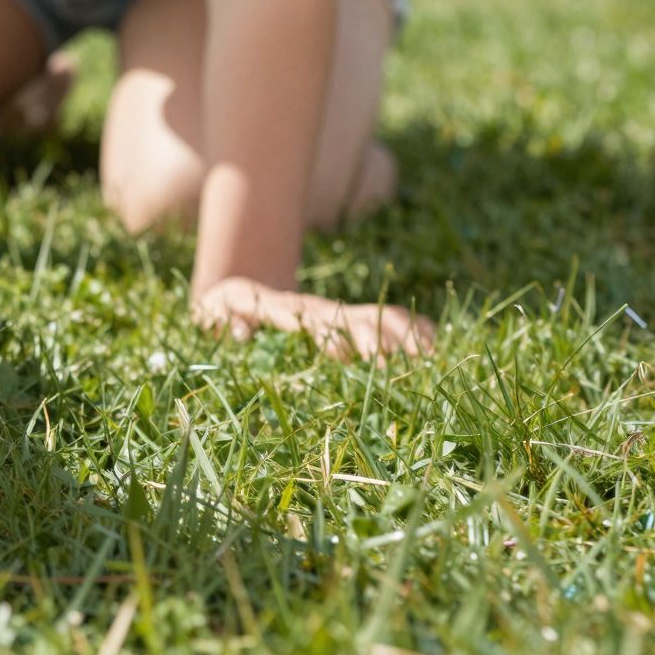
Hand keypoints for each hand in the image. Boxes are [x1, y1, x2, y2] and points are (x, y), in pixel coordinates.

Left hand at [193, 277, 434, 361]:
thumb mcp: (217, 314)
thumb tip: (237, 330)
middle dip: (379, 338)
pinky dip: (414, 329)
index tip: (348, 358)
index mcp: (288, 311)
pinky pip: (391, 318)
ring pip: (380, 316)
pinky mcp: (353, 319)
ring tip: (431, 358)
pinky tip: (437, 347)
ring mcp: (339, 312)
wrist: (241, 289)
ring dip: (405, 334)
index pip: (315, 322)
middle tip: (401, 365)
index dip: (331, 338)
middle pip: (356, 319)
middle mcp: (320, 309)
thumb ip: (225, 320)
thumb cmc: (225, 310)